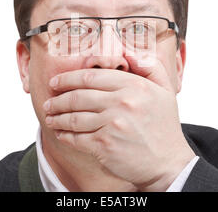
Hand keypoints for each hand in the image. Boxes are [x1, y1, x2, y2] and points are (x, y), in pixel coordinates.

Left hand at [43, 54, 195, 190]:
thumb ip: (150, 66)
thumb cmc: (164, 126)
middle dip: (57, 99)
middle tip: (48, 101)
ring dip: (57, 117)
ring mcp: (112, 125)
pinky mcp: (105, 146)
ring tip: (50, 117)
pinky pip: (77, 138)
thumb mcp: (165, 90)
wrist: (169, 163)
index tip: (56, 82)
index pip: (91, 77)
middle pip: (78, 96)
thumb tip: (129, 54)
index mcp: (134, 86)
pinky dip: (64, 136)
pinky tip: (60, 133)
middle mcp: (122, 103)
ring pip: (74, 118)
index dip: (68, 78)